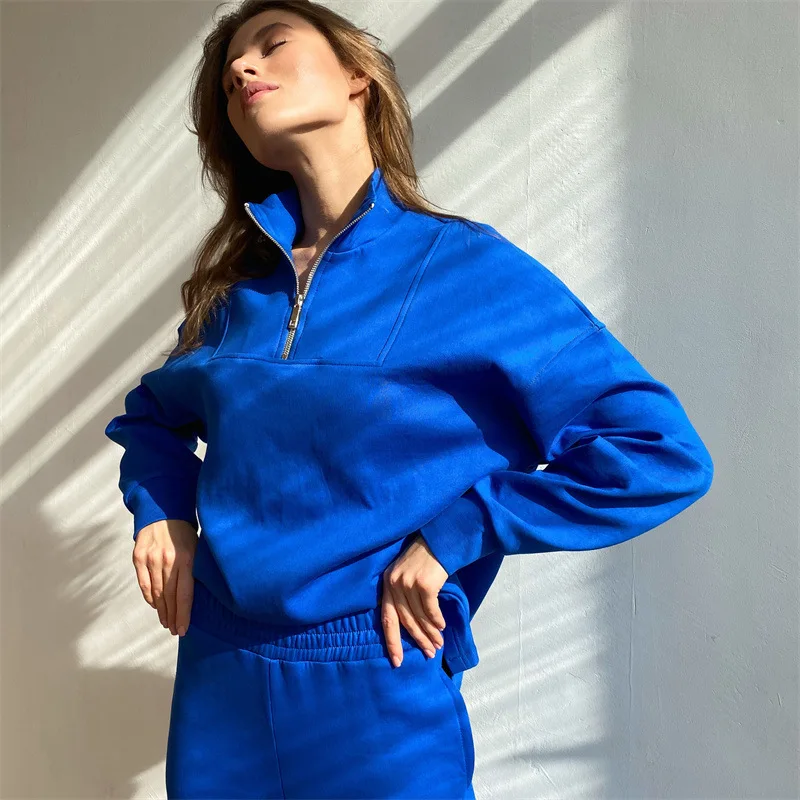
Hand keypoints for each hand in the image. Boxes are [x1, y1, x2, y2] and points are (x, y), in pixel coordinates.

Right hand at [132, 519, 197, 635]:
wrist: (164, 509)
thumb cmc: (185, 530)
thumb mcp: (198, 546)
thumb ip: (195, 569)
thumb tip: (198, 593)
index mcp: (186, 559)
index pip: (184, 594)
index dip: (183, 614)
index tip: (184, 629)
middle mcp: (167, 561)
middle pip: (169, 597)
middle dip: (173, 616)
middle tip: (175, 630)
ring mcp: (150, 559)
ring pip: (155, 593)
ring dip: (161, 610)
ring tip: (166, 622)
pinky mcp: (138, 557)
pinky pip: (143, 584)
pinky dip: (149, 597)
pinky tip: (155, 606)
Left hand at [381, 533, 447, 667]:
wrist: (439, 538)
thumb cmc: (425, 559)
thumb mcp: (407, 574)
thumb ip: (404, 595)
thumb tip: (413, 625)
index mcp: (387, 583)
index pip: (386, 618)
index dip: (392, 641)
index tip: (397, 661)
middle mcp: (394, 583)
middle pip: (405, 621)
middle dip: (418, 639)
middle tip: (429, 654)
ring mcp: (408, 583)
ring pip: (419, 617)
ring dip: (430, 633)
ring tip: (438, 644)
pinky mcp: (424, 584)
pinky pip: (430, 610)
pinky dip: (437, 621)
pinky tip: (442, 627)